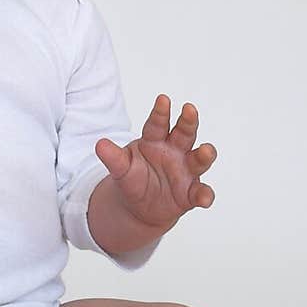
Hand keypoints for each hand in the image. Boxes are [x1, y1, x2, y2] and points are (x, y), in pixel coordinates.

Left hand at [94, 94, 216, 236]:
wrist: (139, 206)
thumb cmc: (132, 178)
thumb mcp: (121, 168)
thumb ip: (113, 157)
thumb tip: (99, 145)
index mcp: (155, 140)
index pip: (158, 124)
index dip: (160, 112)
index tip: (163, 99)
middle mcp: (175, 151)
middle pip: (184, 133)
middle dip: (188, 121)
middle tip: (189, 109)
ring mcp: (185, 171)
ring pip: (198, 159)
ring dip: (204, 154)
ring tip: (206, 150)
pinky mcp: (191, 193)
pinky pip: (200, 192)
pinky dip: (204, 195)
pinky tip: (204, 198)